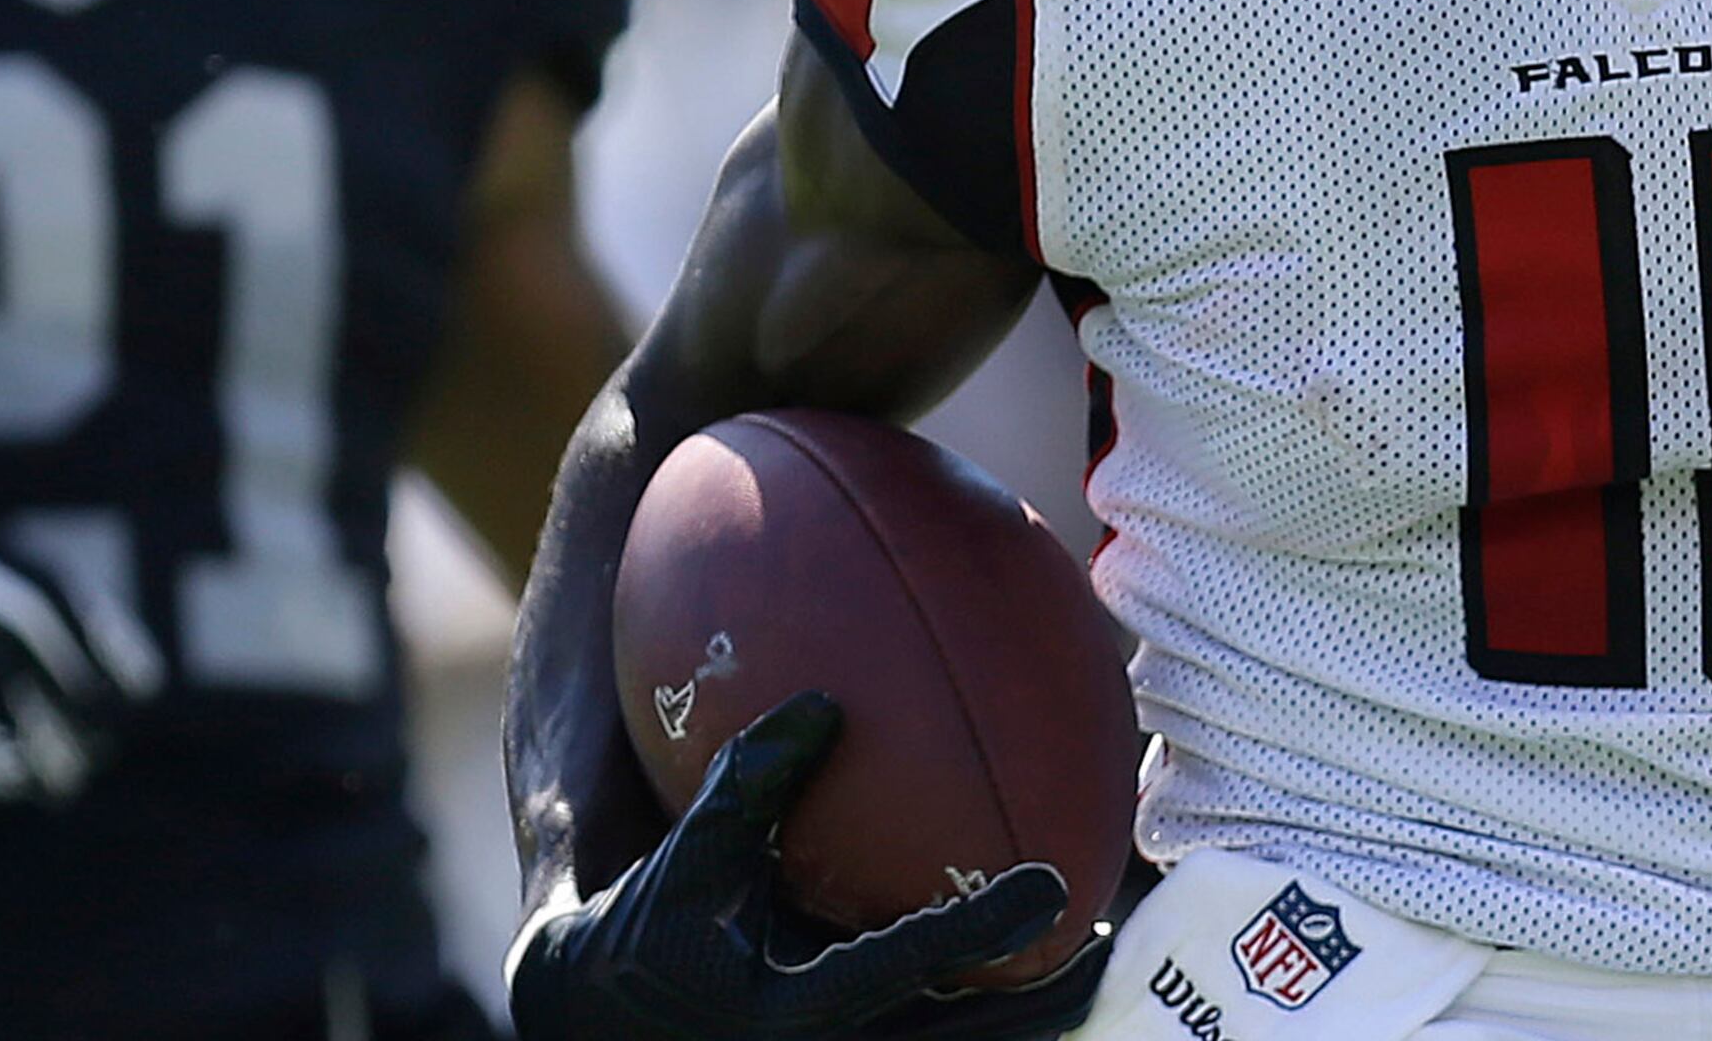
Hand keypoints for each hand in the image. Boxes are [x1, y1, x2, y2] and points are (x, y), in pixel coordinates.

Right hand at [511, 693, 1105, 1040]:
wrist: (601, 1034)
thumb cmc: (633, 947)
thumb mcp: (682, 866)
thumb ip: (748, 787)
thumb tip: (822, 705)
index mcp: (794, 1013)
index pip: (907, 964)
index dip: (980, 924)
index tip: (1049, 889)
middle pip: (973, 1036)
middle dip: (1048, 997)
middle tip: (1110, 942)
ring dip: (1027, 1012)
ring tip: (1092, 962)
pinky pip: (934, 1037)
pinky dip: (980, 1010)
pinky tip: (1018, 967)